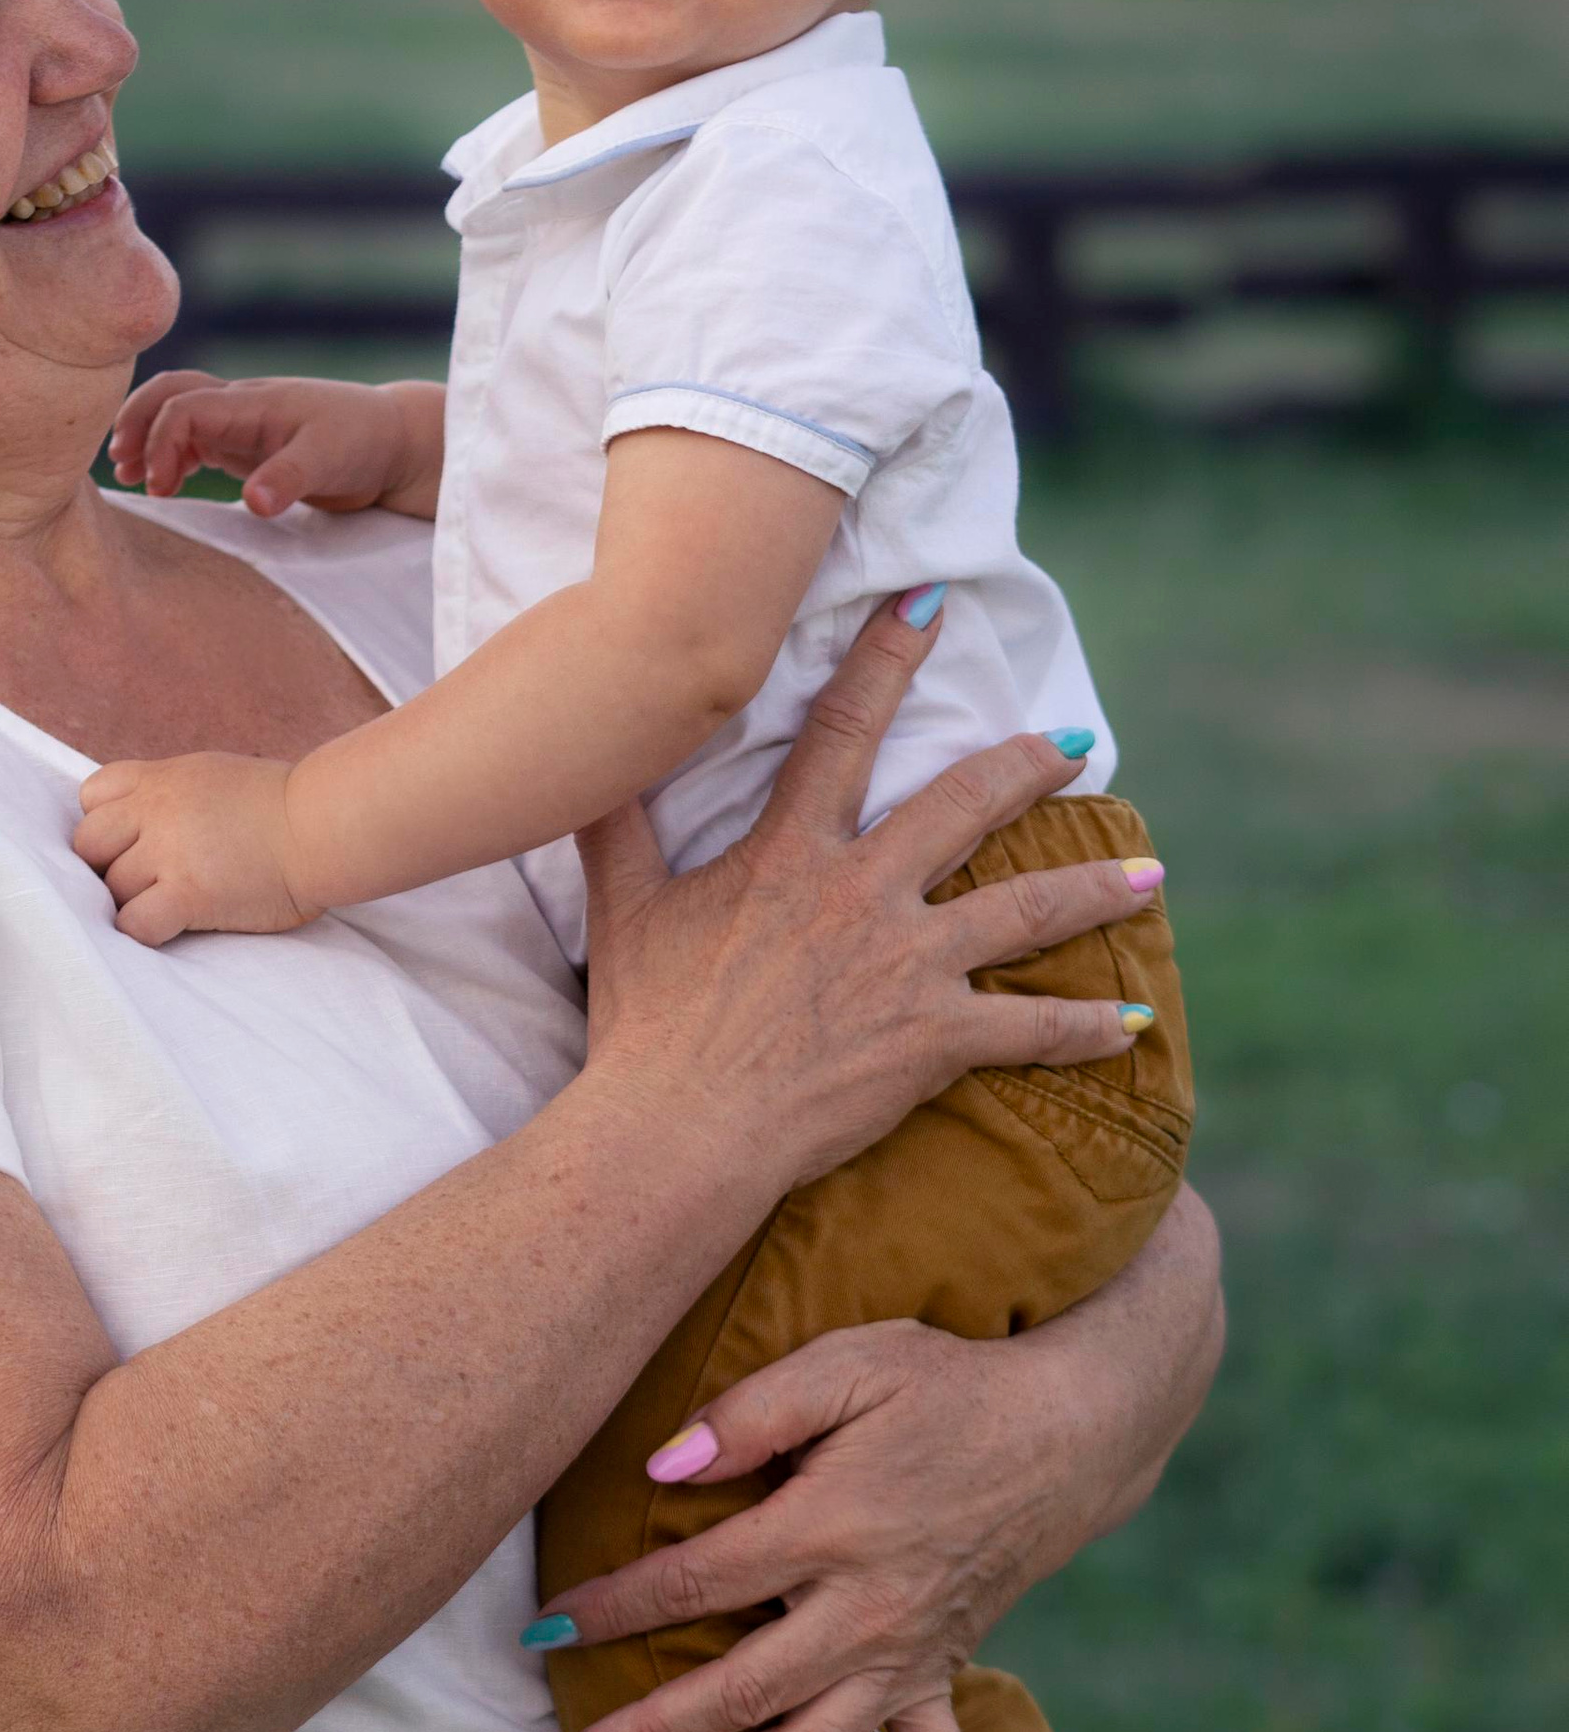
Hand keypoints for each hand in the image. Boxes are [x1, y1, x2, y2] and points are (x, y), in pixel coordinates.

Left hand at [74, 750, 305, 944]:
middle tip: (144, 882)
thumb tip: (135, 827)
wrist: (323, 827)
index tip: (131, 844)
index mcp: (162, 778)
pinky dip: (145, 932)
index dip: (104, 826)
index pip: (91, 797)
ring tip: (169, 906)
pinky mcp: (189, 893)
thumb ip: (169, 796)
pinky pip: (135, 924)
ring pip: (112, 889)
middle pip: (89, 845)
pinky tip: (173, 927)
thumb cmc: (281, 807)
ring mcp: (170, 851)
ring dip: (133, 903)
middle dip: (108, 868)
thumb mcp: (213, 776)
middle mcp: (157, 809)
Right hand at [108, 370, 442, 519]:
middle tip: (120, 466)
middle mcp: (241, 405)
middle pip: (170, 392)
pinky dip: (171, 454)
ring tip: (130, 477)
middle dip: (137, 421)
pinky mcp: (248, 445)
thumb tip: (253, 502)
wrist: (393, 442)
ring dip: (149, 437)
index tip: (160, 485)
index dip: (162, 442)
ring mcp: (243, 423)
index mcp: (254, 401)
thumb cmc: (364, 442)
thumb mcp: (330, 460)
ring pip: (178, 413)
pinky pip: (195, 438)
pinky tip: (164, 483)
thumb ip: (289, 479)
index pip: (185, 406)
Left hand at [539, 1194, 1222, 1731]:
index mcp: (831, 1528)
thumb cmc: (942, 1385)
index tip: (543, 1631)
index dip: (613, 1610)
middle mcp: (865, 1612)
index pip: (695, 1583)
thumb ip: (751, 1414)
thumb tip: (660, 1468)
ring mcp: (908, 1657)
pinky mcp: (942, 1675)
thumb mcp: (846, 1365)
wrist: (1064, 1429)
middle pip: (739, 1690)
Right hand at [571, 594, 1166, 1204]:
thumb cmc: (646, 1023)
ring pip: (1025, 909)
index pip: (844, 730)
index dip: (887, 658)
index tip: (931, 602)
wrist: (678, 1128)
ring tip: (1150, 874)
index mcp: (790, 854)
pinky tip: (1137, 1022)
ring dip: (1095, 890)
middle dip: (1028, 767)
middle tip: (1079, 745)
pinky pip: (1030, 1030)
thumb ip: (610, 826)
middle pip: (964, 806)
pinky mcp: (933, 1039)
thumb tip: (581, 759)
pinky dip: (1089, 1027)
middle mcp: (862, 894)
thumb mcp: (620, 910)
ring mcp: (907, 965)